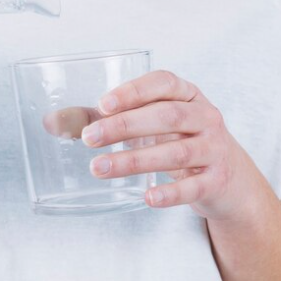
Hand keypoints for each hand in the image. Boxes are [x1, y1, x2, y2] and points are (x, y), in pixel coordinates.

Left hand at [79, 70, 260, 219]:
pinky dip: (170, 193)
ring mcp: (215, 149)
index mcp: (187, 95)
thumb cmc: (177, 140)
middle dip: (125, 126)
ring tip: (99, 168)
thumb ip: (101, 120)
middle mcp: (206, 117)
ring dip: (135, 160)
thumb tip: (52, 123)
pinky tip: (147, 197)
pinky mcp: (217, 181)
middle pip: (168, 116)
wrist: (228, 178)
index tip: (101, 104)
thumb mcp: (148, 124)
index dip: (134, 91)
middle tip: (89, 139)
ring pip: (177, 153)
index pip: (164, 83)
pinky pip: (194, 187)